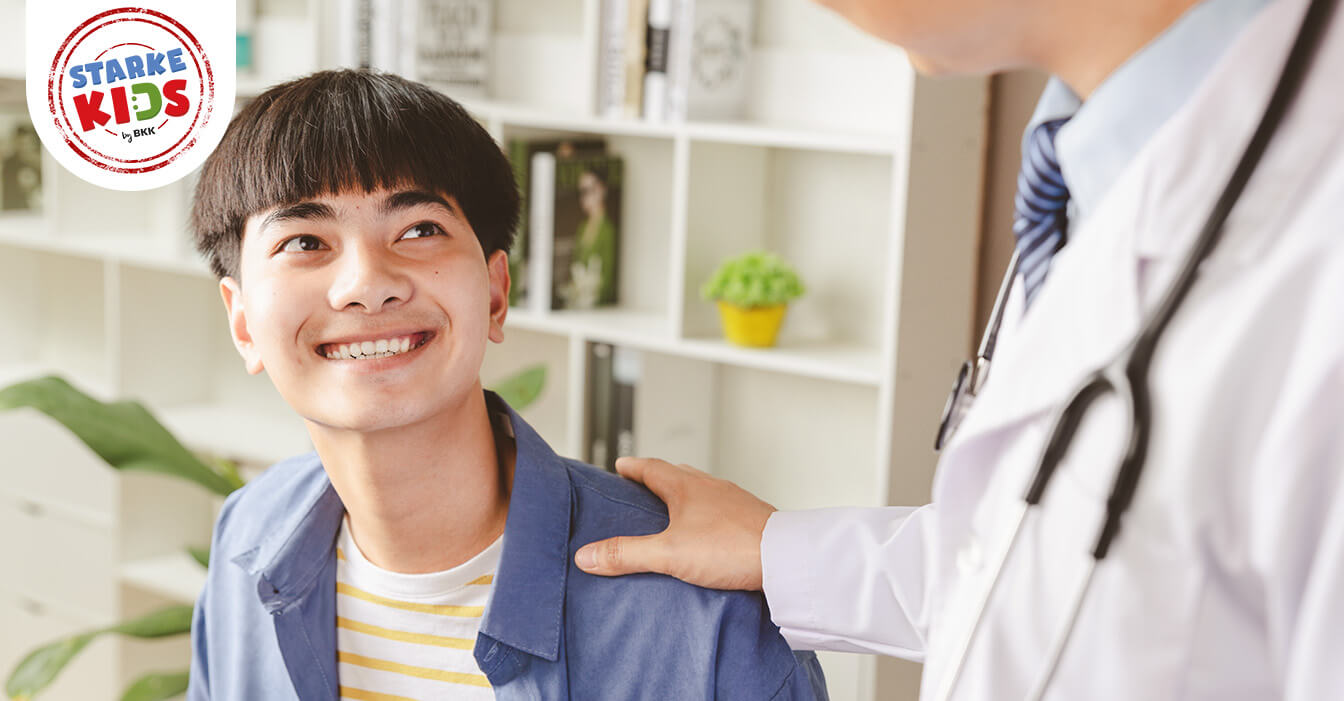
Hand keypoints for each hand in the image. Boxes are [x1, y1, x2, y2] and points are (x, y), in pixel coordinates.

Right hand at [574, 457, 776, 590]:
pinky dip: (709, 513)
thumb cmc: (730, 548)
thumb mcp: (668, 553)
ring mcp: (734, 500)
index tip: (620, 464)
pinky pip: (723, 508)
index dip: (634, 466)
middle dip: (658, 478)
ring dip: (686, 495)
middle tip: (642, 485)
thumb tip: (587, 555)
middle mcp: (711, 486)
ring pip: (703, 490)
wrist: (784, 557)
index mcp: (686, 487)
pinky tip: (709, 532)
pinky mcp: (752, 518)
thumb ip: (627, 554)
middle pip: (678, 474)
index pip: (652, 467)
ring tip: (674, 511)